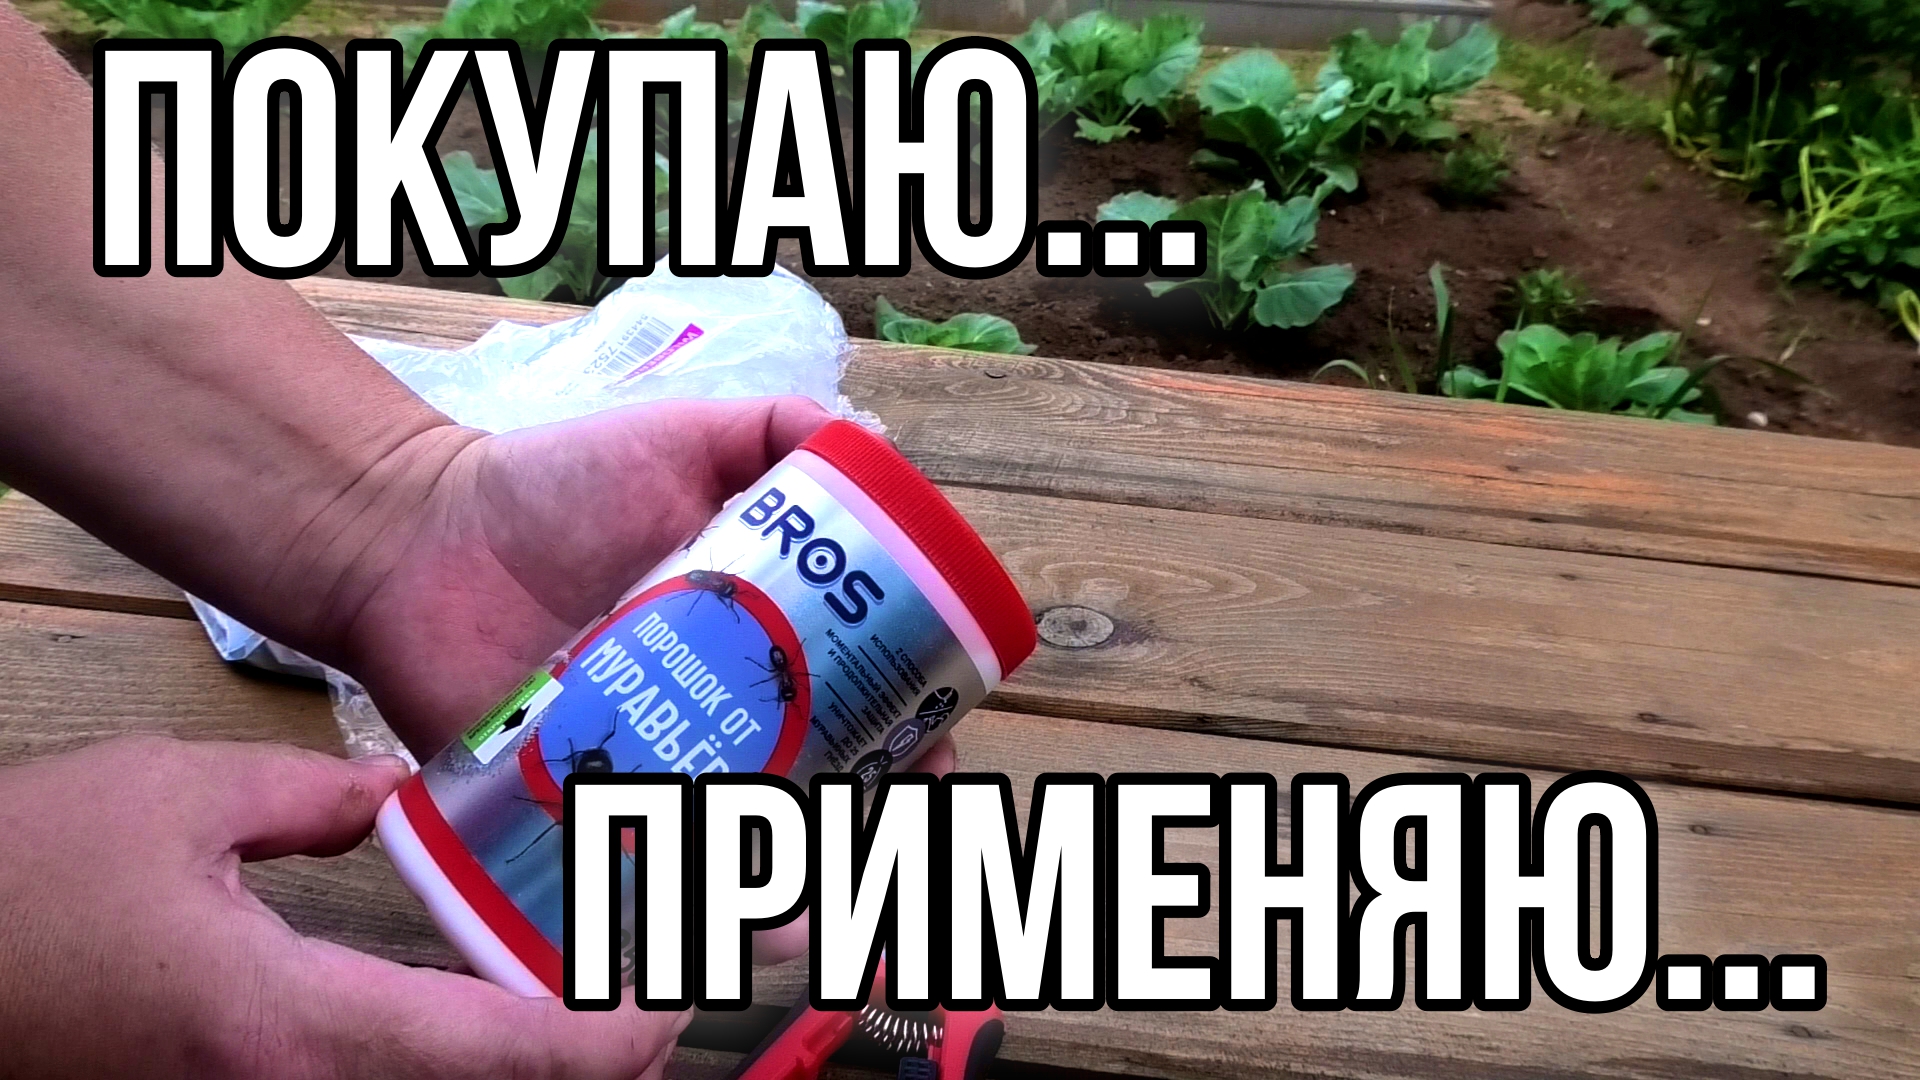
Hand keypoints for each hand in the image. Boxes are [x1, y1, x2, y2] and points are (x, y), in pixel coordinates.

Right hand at [0, 736, 689, 1079]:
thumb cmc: (18, 891)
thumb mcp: (174, 798)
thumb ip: (313, 793)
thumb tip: (392, 795)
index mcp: (296, 1028)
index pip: (512, 1057)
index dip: (619, 1035)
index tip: (683, 991)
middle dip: (599, 1063)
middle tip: (666, 992)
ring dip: (531, 1069)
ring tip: (602, 1004)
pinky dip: (461, 1067)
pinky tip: (486, 1019)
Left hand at [298, 395, 952, 966]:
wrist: (413, 543)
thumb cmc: (550, 486)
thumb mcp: (680, 436)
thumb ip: (776, 430)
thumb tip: (883, 452)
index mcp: (757, 635)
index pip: (857, 696)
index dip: (907, 728)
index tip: (929, 746)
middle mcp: (718, 711)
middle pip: (815, 787)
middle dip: (863, 821)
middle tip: (872, 827)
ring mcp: (651, 767)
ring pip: (740, 847)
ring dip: (788, 887)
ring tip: (804, 906)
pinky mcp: (578, 812)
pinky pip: (641, 875)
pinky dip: (684, 909)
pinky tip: (718, 921)